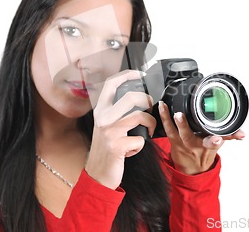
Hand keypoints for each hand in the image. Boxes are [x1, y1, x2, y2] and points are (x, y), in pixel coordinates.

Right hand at [85, 70, 155, 188]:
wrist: (97, 174)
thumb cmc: (106, 149)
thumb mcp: (106, 126)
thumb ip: (117, 112)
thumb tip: (138, 98)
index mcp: (101, 110)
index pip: (111, 83)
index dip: (127, 75)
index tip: (140, 74)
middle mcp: (103, 118)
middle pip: (131, 97)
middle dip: (147, 101)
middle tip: (151, 108)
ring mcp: (109, 131)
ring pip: (140, 116)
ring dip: (150, 124)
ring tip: (149, 131)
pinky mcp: (116, 146)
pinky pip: (140, 139)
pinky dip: (141, 145)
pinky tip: (133, 149)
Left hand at [158, 101, 244, 174]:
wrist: (192, 170)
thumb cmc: (204, 154)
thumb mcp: (218, 146)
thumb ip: (229, 136)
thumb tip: (242, 133)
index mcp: (207, 146)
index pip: (213, 143)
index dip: (216, 140)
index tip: (218, 138)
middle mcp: (193, 146)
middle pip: (189, 137)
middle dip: (184, 126)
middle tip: (180, 115)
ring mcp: (181, 145)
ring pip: (174, 132)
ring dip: (169, 120)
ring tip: (166, 108)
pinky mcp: (173, 142)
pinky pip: (167, 130)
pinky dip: (163, 118)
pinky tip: (161, 108)